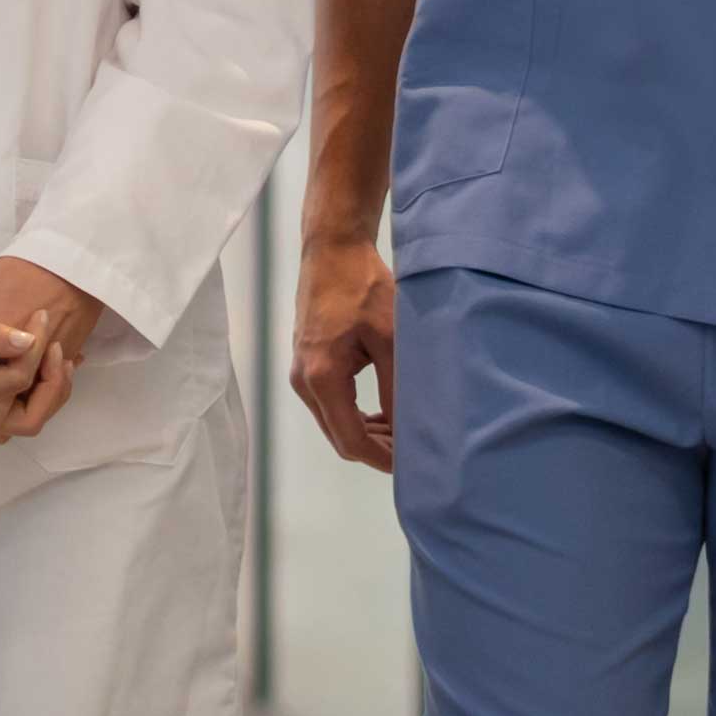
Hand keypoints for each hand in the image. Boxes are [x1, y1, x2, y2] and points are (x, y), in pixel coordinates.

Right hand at [289, 235, 401, 472]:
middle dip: (377, 449)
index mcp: (322, 378)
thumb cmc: (364, 288)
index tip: (414, 465)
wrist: (332, 250)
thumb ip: (397, 389)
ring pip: (334, 423)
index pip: (350, 441)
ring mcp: (299, 373)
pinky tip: (383, 413)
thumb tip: (411, 431)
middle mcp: (303, 382)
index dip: (382, 459)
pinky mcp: (305, 364)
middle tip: (416, 448)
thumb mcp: (391, 339)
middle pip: (339, 437)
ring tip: (405, 431)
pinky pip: (330, 405)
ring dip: (367, 434)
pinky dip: (355, 416)